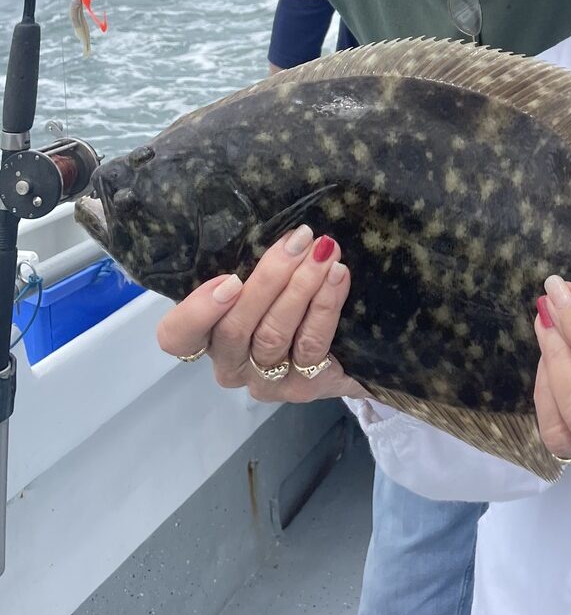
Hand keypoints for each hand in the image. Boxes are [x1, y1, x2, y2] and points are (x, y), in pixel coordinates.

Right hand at [155, 225, 363, 403]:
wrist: (349, 347)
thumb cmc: (291, 296)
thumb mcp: (266, 278)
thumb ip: (251, 263)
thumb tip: (269, 227)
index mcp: (208, 335)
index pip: (177, 336)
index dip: (197, 311)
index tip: (230, 279)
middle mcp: (230, 363)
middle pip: (234, 329)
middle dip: (269, 278)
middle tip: (299, 239)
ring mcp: (265, 380)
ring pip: (273, 334)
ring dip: (301, 286)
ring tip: (323, 252)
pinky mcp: (302, 387)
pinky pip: (310, 344)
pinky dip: (325, 304)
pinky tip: (337, 275)